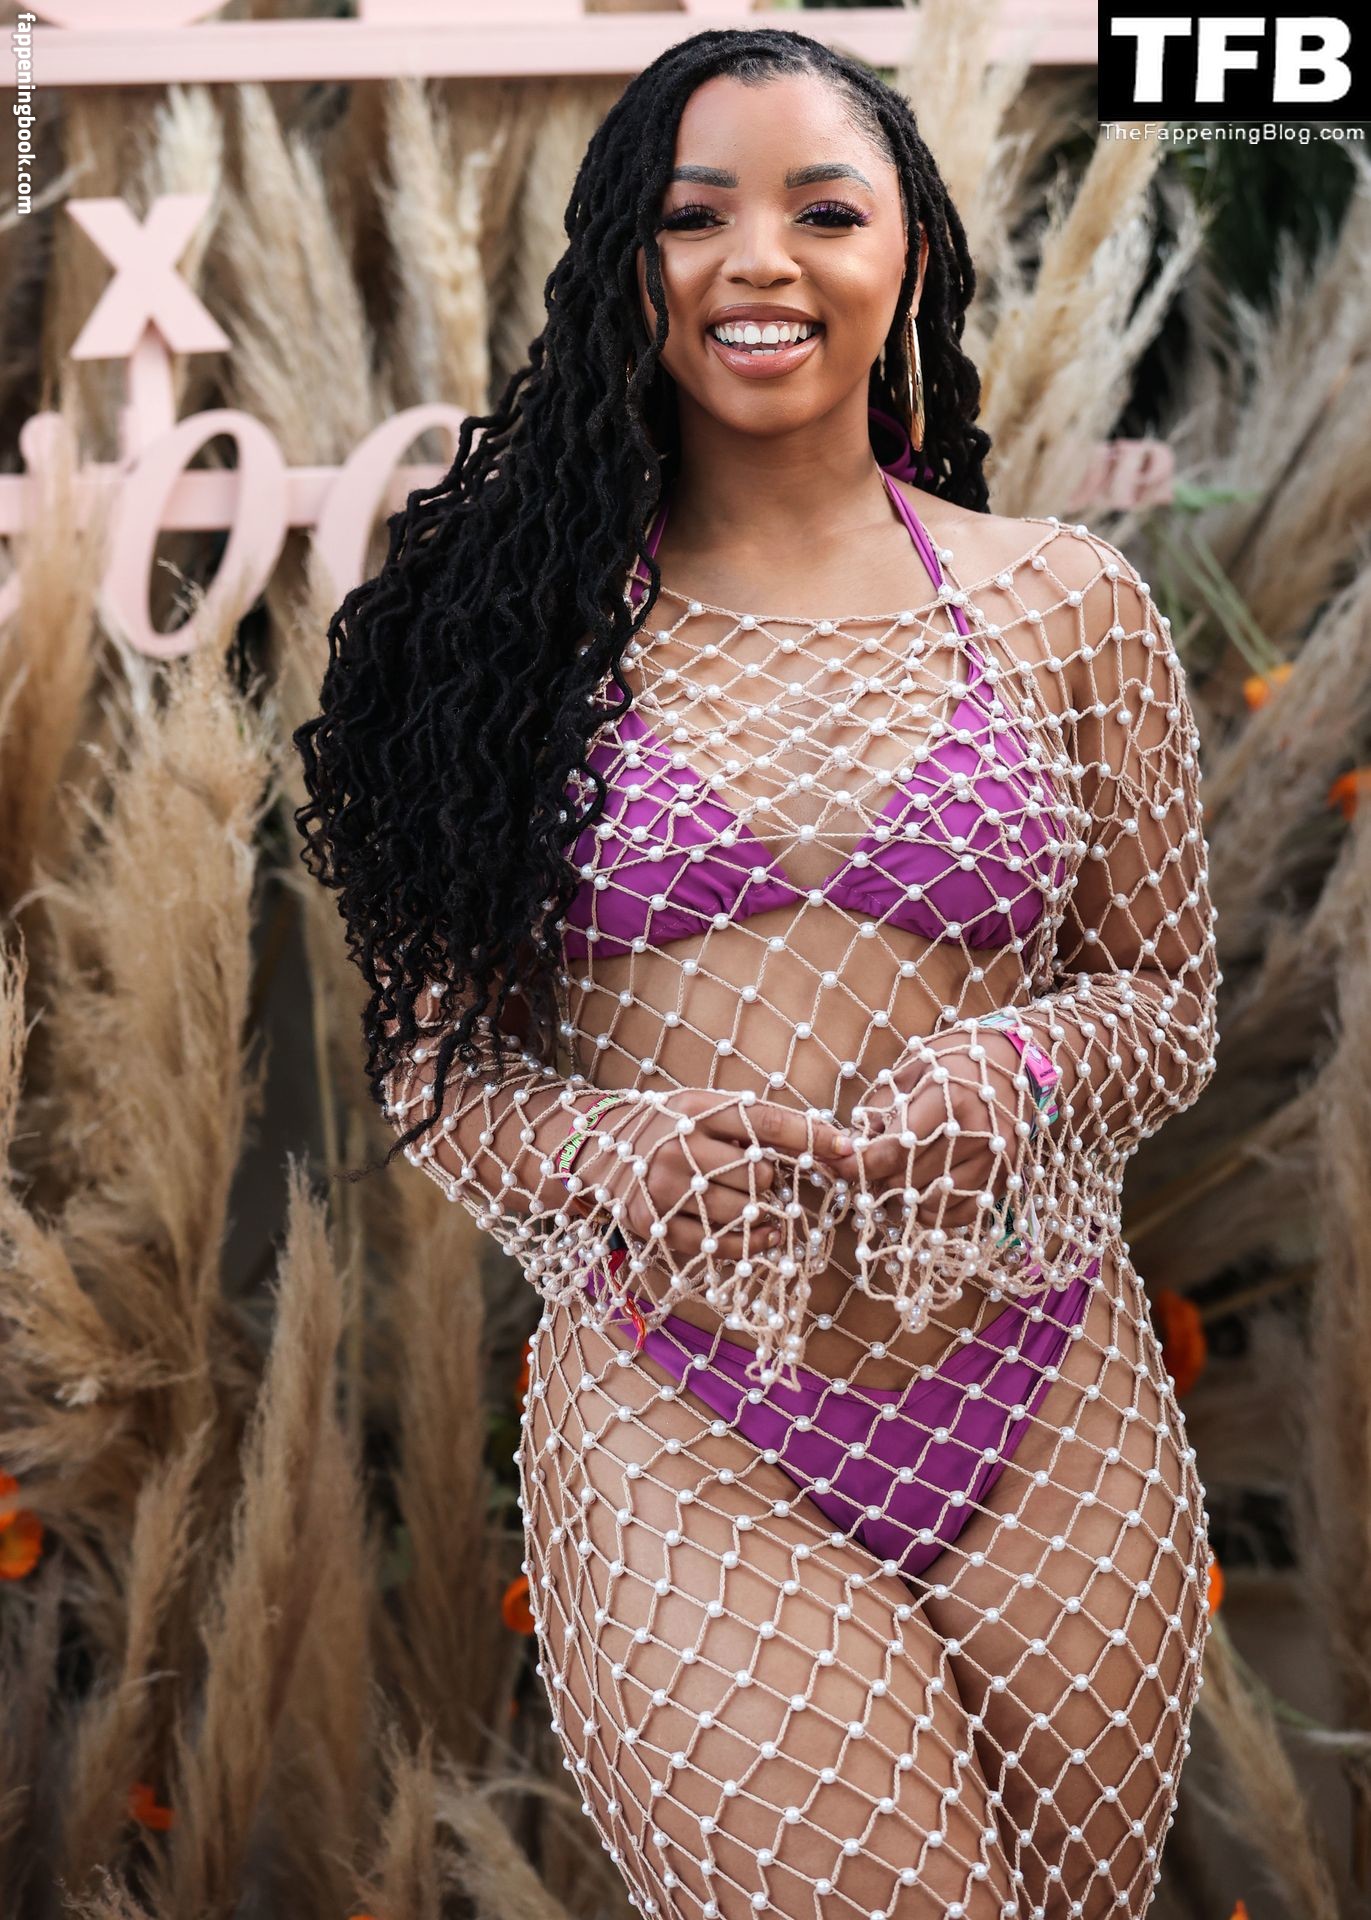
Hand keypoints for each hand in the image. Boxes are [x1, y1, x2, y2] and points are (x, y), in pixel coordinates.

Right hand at [578, 1088, 850, 1264]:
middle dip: (769, 1179)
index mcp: (695, 1109)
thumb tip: (831, 1144)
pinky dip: (747, 1243)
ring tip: (756, 1206)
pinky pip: (717, 1244)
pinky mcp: (654, 1225)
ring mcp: (664, 1189)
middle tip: (756, 1177)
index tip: (846, 1150)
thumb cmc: (672, 1126)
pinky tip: (756, 1235)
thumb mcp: (706, 1108)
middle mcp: (677, 1146)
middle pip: (757, 1174)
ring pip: (741, 1212)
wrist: (600, 1148)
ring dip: (760, 1213)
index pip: (764, 1122)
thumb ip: (758, 1124)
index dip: (809, 1137)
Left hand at [826, 1028, 1039, 1230]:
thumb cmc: (956, 1060)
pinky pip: (961, 1213)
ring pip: (932, 1201)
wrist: (1019, 1059)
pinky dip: (934, 1210)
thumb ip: (882, 1107)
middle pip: (907, 1179)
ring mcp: (994, 1158)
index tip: (840, 1167)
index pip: (892, 1151)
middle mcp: (975, 1133)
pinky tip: (922, 1192)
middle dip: (879, 1179)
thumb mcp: (912, 1068)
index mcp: (947, 1098)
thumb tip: (854, 1146)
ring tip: (895, 1178)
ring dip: (905, 1197)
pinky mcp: (1006, 1176)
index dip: (859, 1165)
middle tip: (868, 1170)